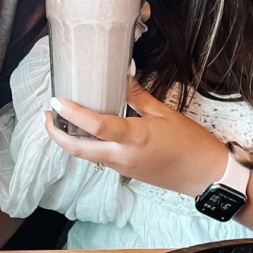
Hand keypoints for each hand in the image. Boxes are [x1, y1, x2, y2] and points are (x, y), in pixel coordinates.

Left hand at [44, 78, 226, 195]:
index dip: (72, 114)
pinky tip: (84, 133)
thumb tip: (123, 76)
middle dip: (56, 134)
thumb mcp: (165, 114)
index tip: (57, 101)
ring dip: (68, 141)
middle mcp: (122, 156)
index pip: (95, 126)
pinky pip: (98, 158)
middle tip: (46, 115)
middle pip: (78, 149)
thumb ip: (138, 97)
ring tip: (59, 121)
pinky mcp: (125, 172)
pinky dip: (85, 146)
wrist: (206, 176)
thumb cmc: (191, 145)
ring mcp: (122, 167)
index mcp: (134, 138)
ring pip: (85, 156)